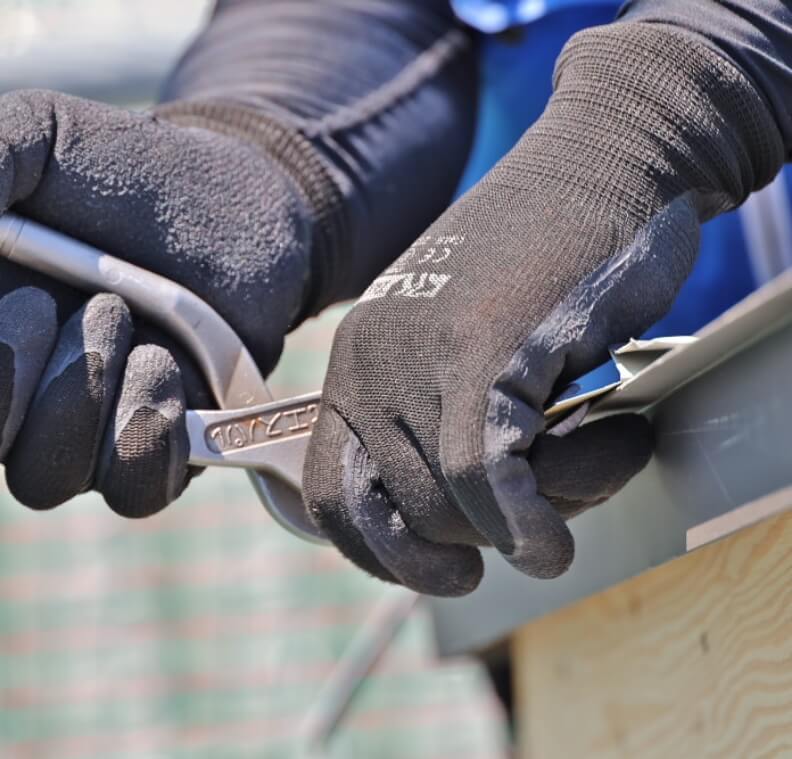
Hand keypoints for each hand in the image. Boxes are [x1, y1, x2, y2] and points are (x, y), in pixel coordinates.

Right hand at [0, 89, 314, 515]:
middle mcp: (25, 391)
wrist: (237, 208)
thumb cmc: (133, 171)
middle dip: (29, 377)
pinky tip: (168, 372)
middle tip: (100, 305)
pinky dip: (146, 438)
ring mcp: (93, 426)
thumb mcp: (40, 139)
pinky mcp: (164, 446)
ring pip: (49, 475)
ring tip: (143, 335)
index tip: (28, 299)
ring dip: (88, 402)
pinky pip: (136, 489)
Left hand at [303, 23, 783, 594]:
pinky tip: (551, 542)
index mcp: (357, 362)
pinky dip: (524, 525)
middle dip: (468, 546)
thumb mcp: (467, 343)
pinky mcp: (482, 353)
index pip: (329, 495)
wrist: (599, 168)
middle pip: (397, 514)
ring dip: (519, 526)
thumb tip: (451, 523)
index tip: (443, 572)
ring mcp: (421, 357)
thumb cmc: (547, 265)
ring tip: (578, 486)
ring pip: (445, 506)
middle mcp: (372, 362)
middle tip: (530, 525)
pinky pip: (483, 477)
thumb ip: (441, 416)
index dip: (379, 553)